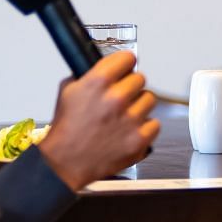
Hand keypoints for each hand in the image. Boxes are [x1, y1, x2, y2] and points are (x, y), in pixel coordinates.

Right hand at [36, 49, 161, 189]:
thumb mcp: (68, 91)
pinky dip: (145, 127)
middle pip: (140, 79)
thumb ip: (89, 76)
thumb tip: (106, 68)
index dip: (125, 63)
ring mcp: (131, 119)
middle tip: (122, 97)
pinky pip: (154, 124)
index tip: (126, 67)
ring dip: (139, 105)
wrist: (66, 162)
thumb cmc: (67, 130)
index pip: (127, 58)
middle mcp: (117, 98)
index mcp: (98, 82)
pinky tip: (131, 130)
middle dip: (130, 86)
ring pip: (150, 99)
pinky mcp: (140, 139)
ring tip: (125, 115)